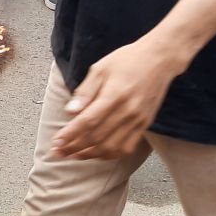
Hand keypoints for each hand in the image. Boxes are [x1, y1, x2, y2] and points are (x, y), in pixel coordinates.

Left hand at [50, 38, 186, 159]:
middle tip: (58, 152)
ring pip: (112, 147)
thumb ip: (85, 91)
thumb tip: (70, 111)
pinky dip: (110, 154)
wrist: (159, 60)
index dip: (71, 134)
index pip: (88, 122)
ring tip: (73, 156)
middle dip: (75, 147)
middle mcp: (128, 112)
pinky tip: (97, 154)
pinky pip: (127, 147)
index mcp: (114, 95)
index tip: (56, 142)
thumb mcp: (100, 68)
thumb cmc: (126, 60)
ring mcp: (138, 121)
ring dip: (90, 155)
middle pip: (97, 137)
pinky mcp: (145, 125)